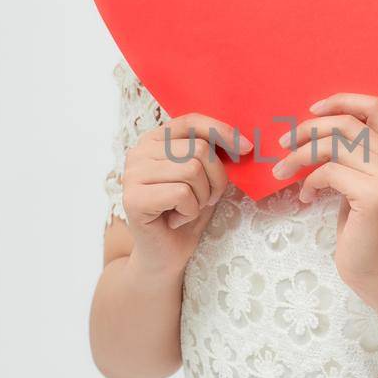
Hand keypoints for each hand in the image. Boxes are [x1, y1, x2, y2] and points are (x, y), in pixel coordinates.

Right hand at [122, 112, 252, 279]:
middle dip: (215, 179)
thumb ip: (213, 154)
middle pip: (198, 149)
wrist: (165, 255)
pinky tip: (175, 220)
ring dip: (202, 197)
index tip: (245, 149)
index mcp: (155, 140)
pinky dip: (189, 211)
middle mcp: (138, 151)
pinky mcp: (133, 198)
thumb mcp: (205, 177)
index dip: (222, 132)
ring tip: (188, 209)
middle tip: (205, 199)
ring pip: (192, 170)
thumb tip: (244, 142)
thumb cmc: (186, 213)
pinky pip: (182, 193)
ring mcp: (132, 174)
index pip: (191, 121)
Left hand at [273, 91, 377, 297]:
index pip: (375, 106)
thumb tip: (314, 131)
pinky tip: (305, 197)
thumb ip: (352, 157)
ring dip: (299, 155)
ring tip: (282, 171)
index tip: (312, 110)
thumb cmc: (365, 231)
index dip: (341, 100)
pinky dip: (309, 182)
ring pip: (333, 145)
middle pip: (346, 123)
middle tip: (283, 144)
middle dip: (308, 129)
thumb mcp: (360, 185)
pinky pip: (329, 172)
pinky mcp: (373, 194)